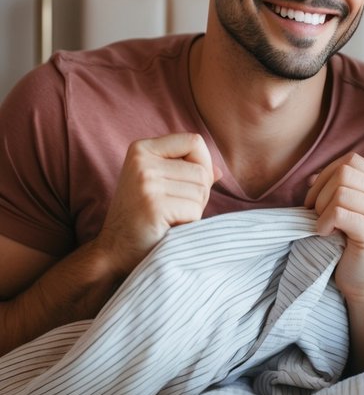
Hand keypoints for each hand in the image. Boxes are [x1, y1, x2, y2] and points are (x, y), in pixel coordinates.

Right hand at [98, 133, 219, 277]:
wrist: (114, 253)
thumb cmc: (142, 218)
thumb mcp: (159, 186)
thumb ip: (187, 173)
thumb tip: (219, 170)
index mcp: (142, 148)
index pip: (194, 141)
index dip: (203, 163)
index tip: (188, 184)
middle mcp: (141, 161)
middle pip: (201, 169)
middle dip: (199, 193)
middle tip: (175, 210)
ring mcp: (146, 182)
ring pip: (201, 189)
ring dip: (194, 210)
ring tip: (170, 218)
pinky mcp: (153, 205)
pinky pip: (194, 210)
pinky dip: (189, 224)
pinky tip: (168, 228)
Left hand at [305, 152, 363, 303]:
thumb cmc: (351, 247)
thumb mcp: (347, 210)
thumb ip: (336, 188)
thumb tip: (313, 176)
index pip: (352, 160)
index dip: (326, 173)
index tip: (316, 198)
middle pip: (344, 171)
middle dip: (320, 191)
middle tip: (316, 214)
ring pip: (340, 191)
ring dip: (321, 209)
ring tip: (324, 226)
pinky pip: (339, 212)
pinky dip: (324, 222)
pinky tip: (325, 234)